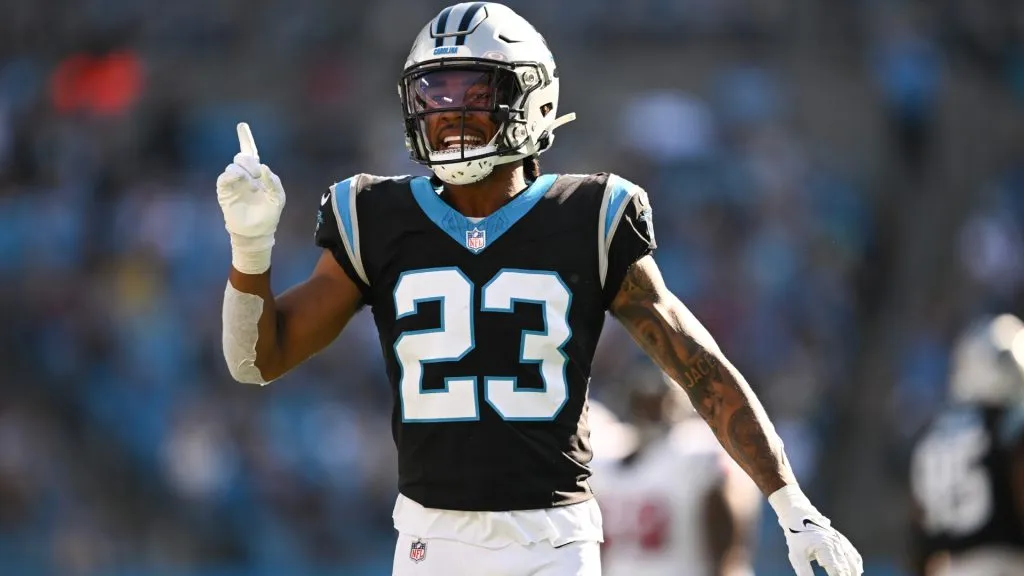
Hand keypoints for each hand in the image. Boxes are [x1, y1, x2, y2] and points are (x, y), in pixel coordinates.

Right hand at [216, 122, 285, 273]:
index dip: (246, 140)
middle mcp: (245, 176)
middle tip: (258, 175)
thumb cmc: (269, 215)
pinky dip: (232, 174)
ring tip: (253, 185)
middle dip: (250, 162)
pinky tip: (240, 178)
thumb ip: (274, 181)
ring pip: (234, 165)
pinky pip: (225, 177)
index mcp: (258, 175)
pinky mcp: (225, 191)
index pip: (251, 154)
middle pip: (243, 157)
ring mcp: (234, 183)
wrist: (257, 232)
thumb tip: (264, 168)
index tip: (241, 125)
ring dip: (244, 171)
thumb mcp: (278, 197)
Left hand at [771, 486, 862, 575]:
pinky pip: (854, 554)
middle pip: (846, 569)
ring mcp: (841, 542)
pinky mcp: (842, 540)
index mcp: (826, 548)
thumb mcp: (796, 556)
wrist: (799, 516)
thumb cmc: (797, 536)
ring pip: (853, 563)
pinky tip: (857, 572)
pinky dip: (856, 564)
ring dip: (853, 573)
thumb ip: (805, 572)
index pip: (837, 572)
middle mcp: (837, 545)